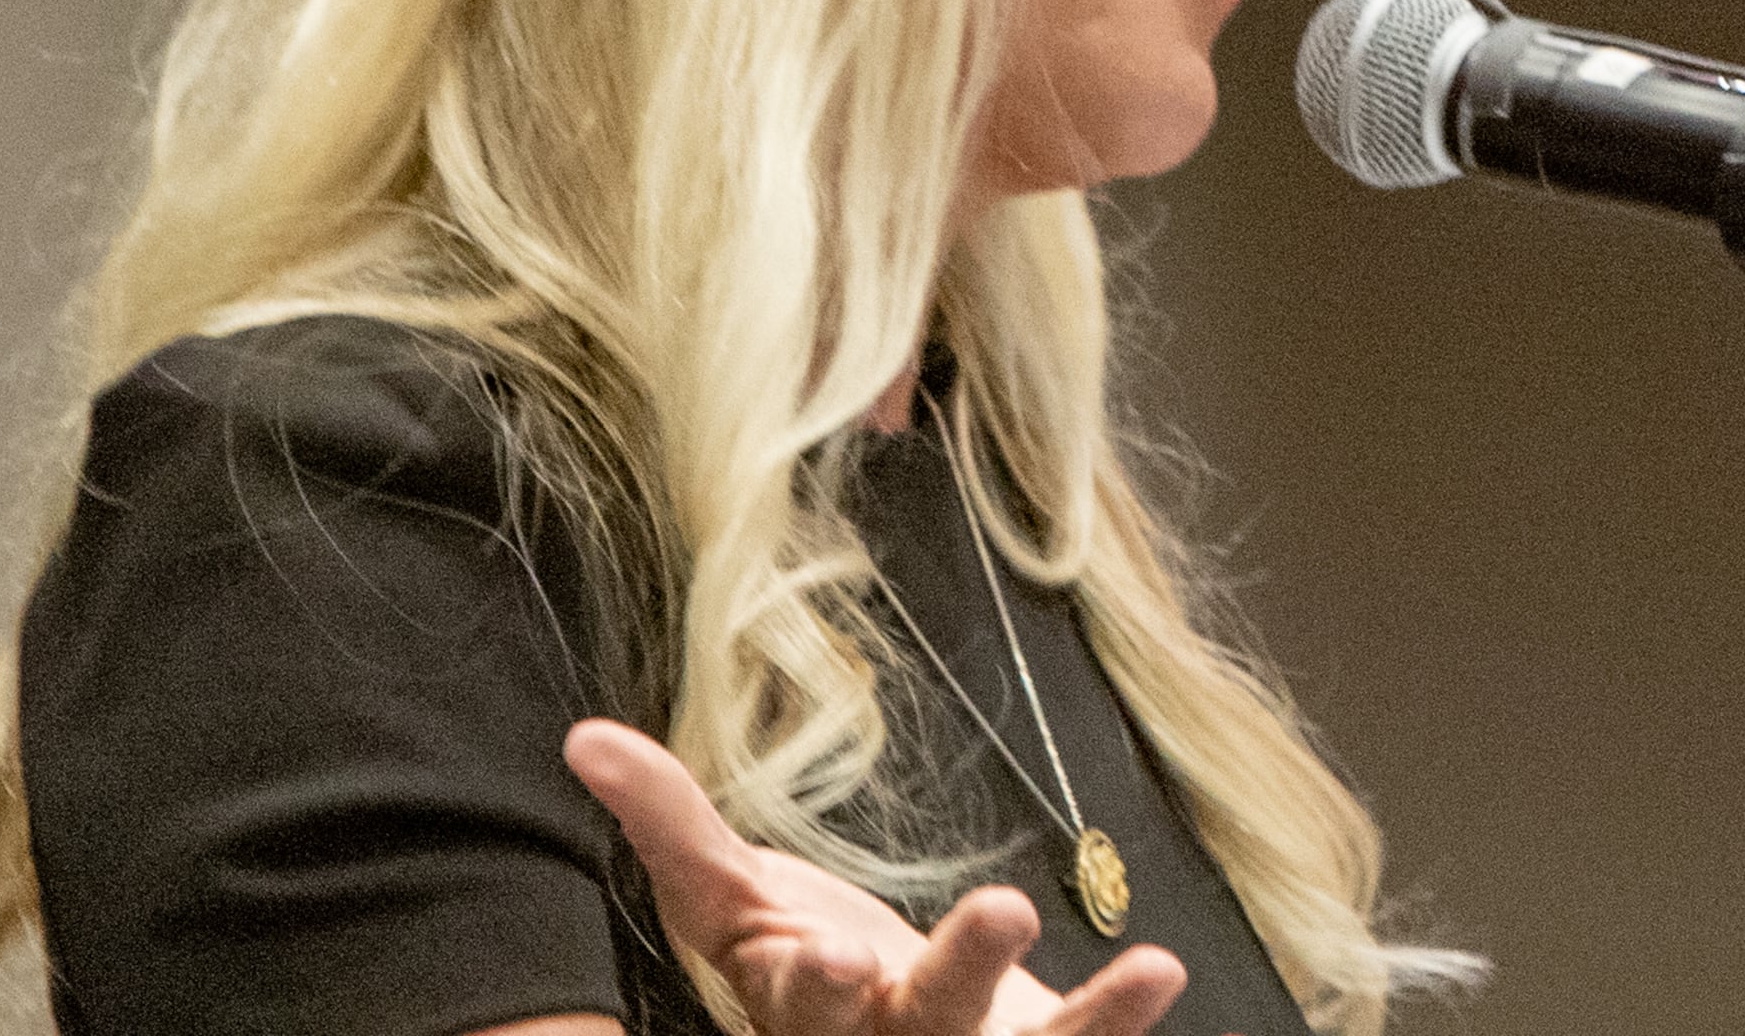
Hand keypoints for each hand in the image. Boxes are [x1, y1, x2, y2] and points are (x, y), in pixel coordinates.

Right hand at [563, 719, 1188, 1035]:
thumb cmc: (813, 974)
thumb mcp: (733, 903)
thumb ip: (670, 825)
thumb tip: (584, 736)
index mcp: (807, 1006)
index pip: (798, 999)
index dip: (812, 981)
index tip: (829, 957)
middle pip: (915, 1023)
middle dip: (953, 979)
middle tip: (1000, 914)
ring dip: (1079, 1018)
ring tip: (1144, 968)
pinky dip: (1121, 1015)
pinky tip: (1161, 969)